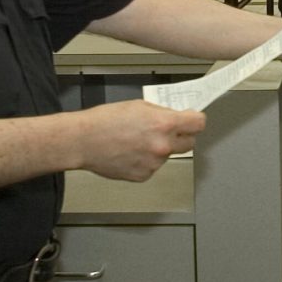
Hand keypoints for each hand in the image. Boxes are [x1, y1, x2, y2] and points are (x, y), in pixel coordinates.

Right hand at [75, 101, 206, 181]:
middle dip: (181, 136)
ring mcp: (154, 163)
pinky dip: (146, 160)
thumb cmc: (105, 121)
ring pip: (168, 155)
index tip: (192, 120)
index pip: (198, 124)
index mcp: (164, 124)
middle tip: (167, 131)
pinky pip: (153, 166)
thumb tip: (175, 117)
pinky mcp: (143, 175)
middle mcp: (163, 146)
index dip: (195, 120)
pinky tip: (130, 152)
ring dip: (159, 149)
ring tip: (136, 141)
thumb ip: (161, 113)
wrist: (83, 141)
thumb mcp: (139, 106)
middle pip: (189, 143)